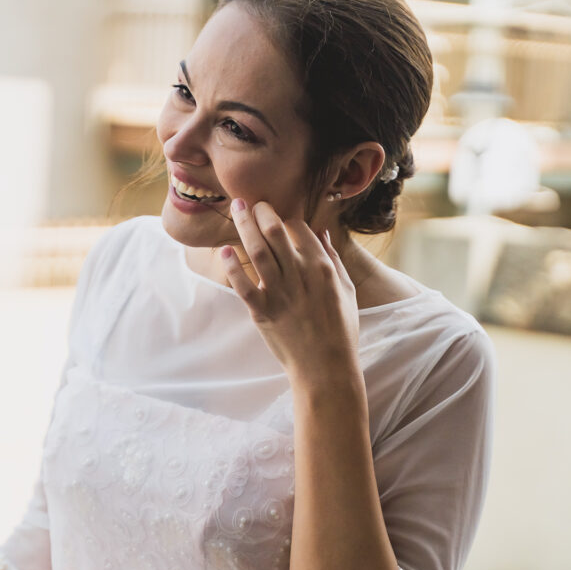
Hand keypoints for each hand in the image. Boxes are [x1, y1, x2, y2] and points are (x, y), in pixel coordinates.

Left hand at [220, 198, 361, 394]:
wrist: (326, 367)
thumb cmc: (340, 329)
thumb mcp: (346, 290)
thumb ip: (333, 259)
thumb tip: (321, 233)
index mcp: (322, 267)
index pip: (299, 228)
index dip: (285, 216)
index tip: (274, 213)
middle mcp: (300, 275)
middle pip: (274, 231)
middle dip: (260, 211)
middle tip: (249, 202)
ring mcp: (280, 293)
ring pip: (257, 250)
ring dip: (244, 226)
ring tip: (236, 209)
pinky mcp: (262, 312)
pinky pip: (243, 285)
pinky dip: (232, 266)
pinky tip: (224, 251)